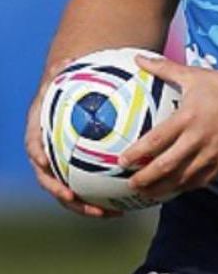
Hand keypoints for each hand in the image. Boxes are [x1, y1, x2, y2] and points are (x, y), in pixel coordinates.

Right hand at [25, 65, 121, 218]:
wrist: (71, 102)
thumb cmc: (69, 88)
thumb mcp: (65, 79)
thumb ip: (64, 73)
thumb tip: (67, 60)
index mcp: (40, 134)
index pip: (34, 147)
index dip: (38, 158)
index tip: (46, 164)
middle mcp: (48, 157)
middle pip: (50, 180)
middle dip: (63, 194)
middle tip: (78, 199)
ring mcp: (63, 169)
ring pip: (70, 194)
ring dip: (86, 206)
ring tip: (110, 213)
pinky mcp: (80, 176)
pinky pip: (90, 191)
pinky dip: (103, 199)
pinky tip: (126, 205)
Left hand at [120, 56, 217, 199]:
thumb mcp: (195, 75)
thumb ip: (164, 68)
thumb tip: (139, 58)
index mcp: (188, 117)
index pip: (156, 140)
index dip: (137, 154)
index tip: (121, 162)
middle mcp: (198, 139)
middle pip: (166, 166)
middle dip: (145, 178)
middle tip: (130, 184)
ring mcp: (212, 154)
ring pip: (183, 178)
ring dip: (163, 188)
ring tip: (147, 194)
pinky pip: (202, 180)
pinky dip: (186, 187)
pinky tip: (175, 190)